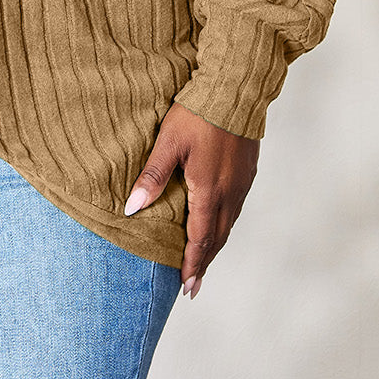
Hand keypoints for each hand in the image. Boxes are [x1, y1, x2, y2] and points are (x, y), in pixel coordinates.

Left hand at [124, 102, 258, 298]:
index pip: (199, 238)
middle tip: (193, 286)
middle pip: (216, 237)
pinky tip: (218, 225)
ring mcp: (241, 183)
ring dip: (214, 246)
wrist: (235, 90)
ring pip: (228, 224)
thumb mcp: (168, 143)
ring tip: (204, 262)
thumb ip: (152, 177)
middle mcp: (229, 193)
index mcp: (209, 191)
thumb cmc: (198, 114)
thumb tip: (131, 209)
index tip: (186, 287)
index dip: (192, 264)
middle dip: (204, 263)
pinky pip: (236, 208)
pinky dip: (224, 225)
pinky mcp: (247, 172)